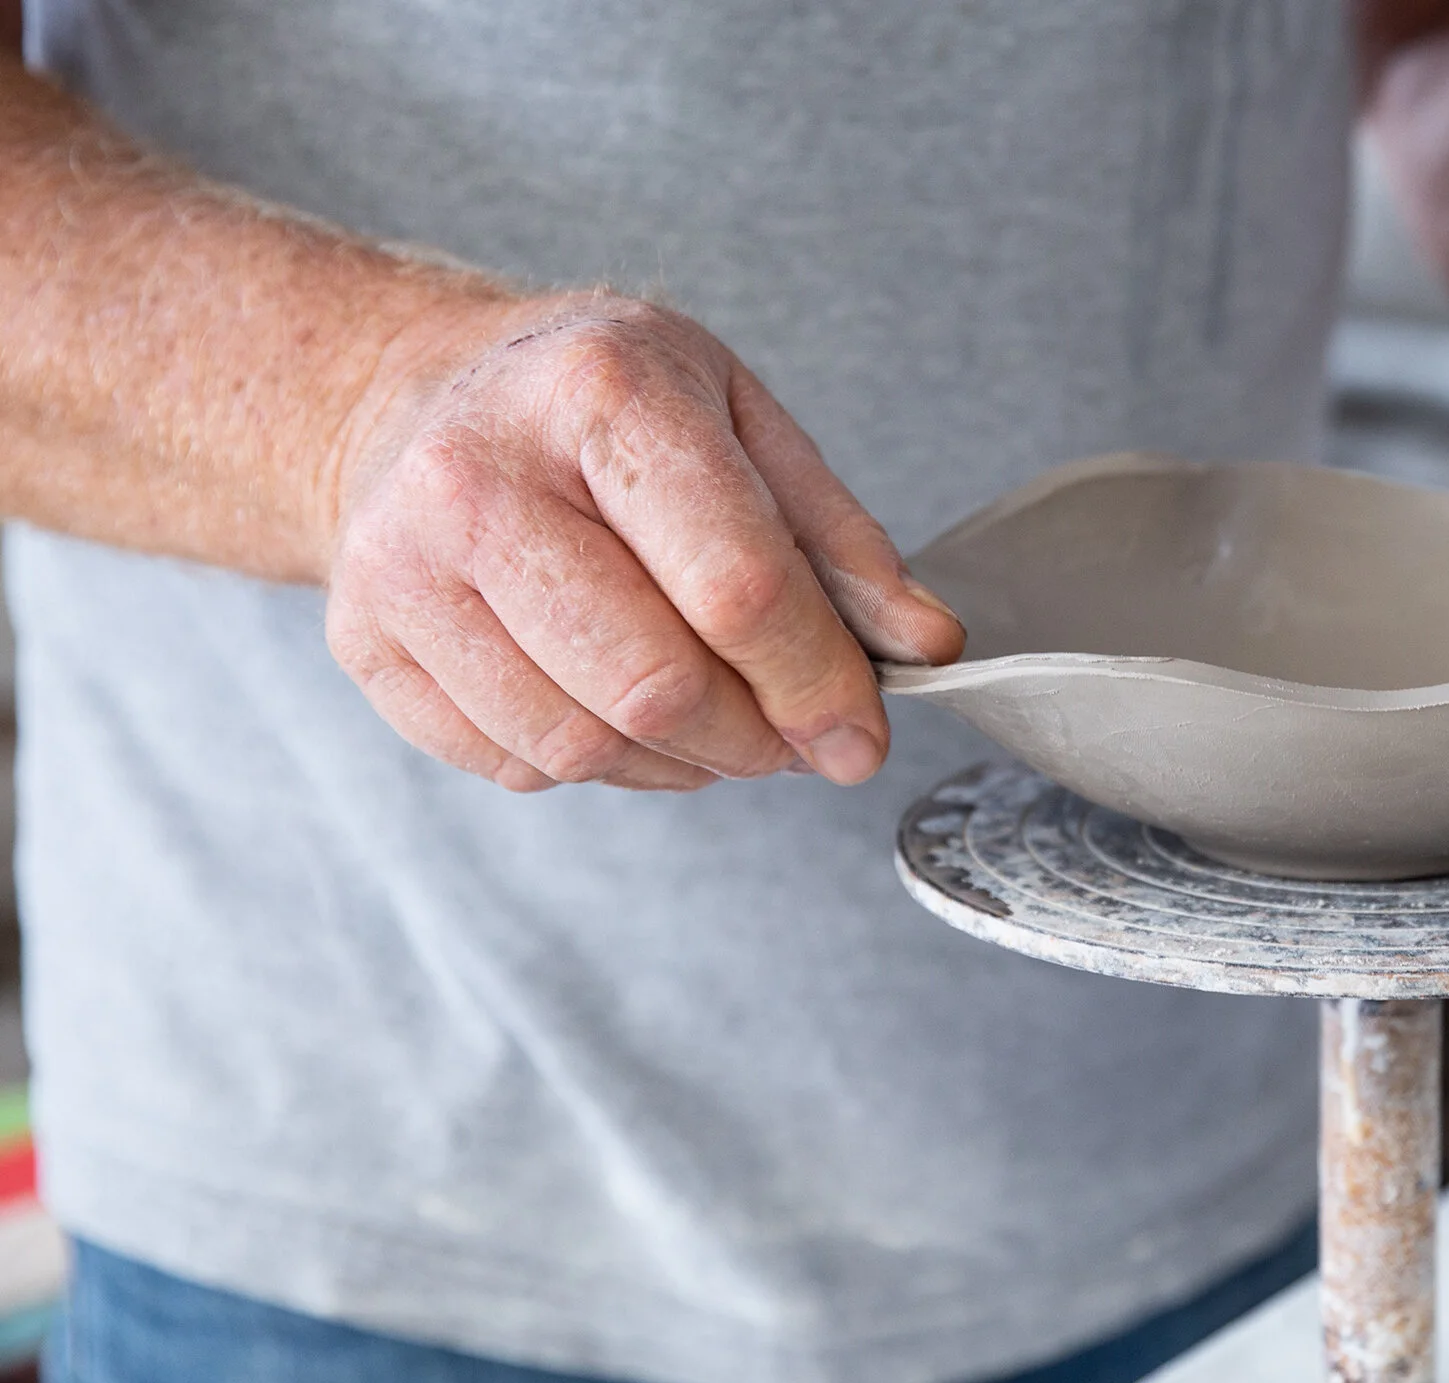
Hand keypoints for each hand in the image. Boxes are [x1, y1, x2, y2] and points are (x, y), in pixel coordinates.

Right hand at [323, 294, 963, 791]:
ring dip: (684, 763)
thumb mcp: (737, 415)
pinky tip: (624, 711)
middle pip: (655, 683)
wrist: (407, 392)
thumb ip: (838, 539)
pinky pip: (518, 764)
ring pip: (583, 744)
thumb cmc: (592, 401)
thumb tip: (924, 646)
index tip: (862, 735)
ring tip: (719, 722)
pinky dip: (603, 765)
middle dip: (756, 740)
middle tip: (794, 738)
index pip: (735, 587)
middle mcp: (479, 475)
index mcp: (601, 393)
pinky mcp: (365, 643)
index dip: (817, 684)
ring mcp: (403, 565)